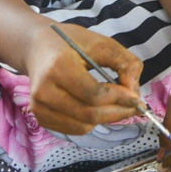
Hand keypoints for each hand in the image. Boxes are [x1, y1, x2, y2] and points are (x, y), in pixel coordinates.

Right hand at [23, 22, 141, 134]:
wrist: (35, 47)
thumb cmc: (68, 43)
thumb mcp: (100, 43)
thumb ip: (124, 63)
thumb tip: (133, 92)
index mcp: (58, 67)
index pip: (94, 95)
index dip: (119, 99)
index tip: (135, 97)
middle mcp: (44, 90)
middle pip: (90, 114)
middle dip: (117, 112)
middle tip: (131, 105)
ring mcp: (39, 106)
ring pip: (84, 126)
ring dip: (104, 118)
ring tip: (111, 103)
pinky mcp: (40, 117)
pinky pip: (74, 129)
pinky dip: (90, 122)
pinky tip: (92, 106)